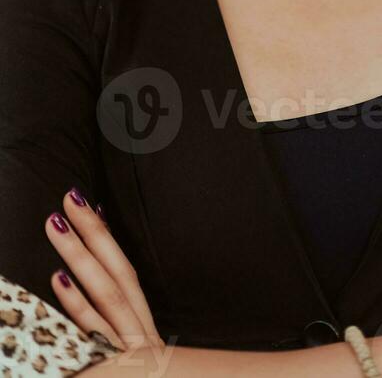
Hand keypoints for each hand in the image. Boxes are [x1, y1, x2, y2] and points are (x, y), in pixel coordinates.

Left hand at [45, 187, 164, 353]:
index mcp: (146, 331)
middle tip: (71, 198)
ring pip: (108, 294)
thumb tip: (99, 313)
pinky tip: (58, 277)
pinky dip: (78, 306)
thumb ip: (124, 335)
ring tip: (56, 224)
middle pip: (120, 275)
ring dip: (80, 255)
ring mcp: (131, 350)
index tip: (93, 207)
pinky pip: (94, 332)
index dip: (111, 242)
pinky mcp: (117, 367)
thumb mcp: (145, 365)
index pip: (128, 277)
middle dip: (95, 234)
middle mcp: (141, 334)